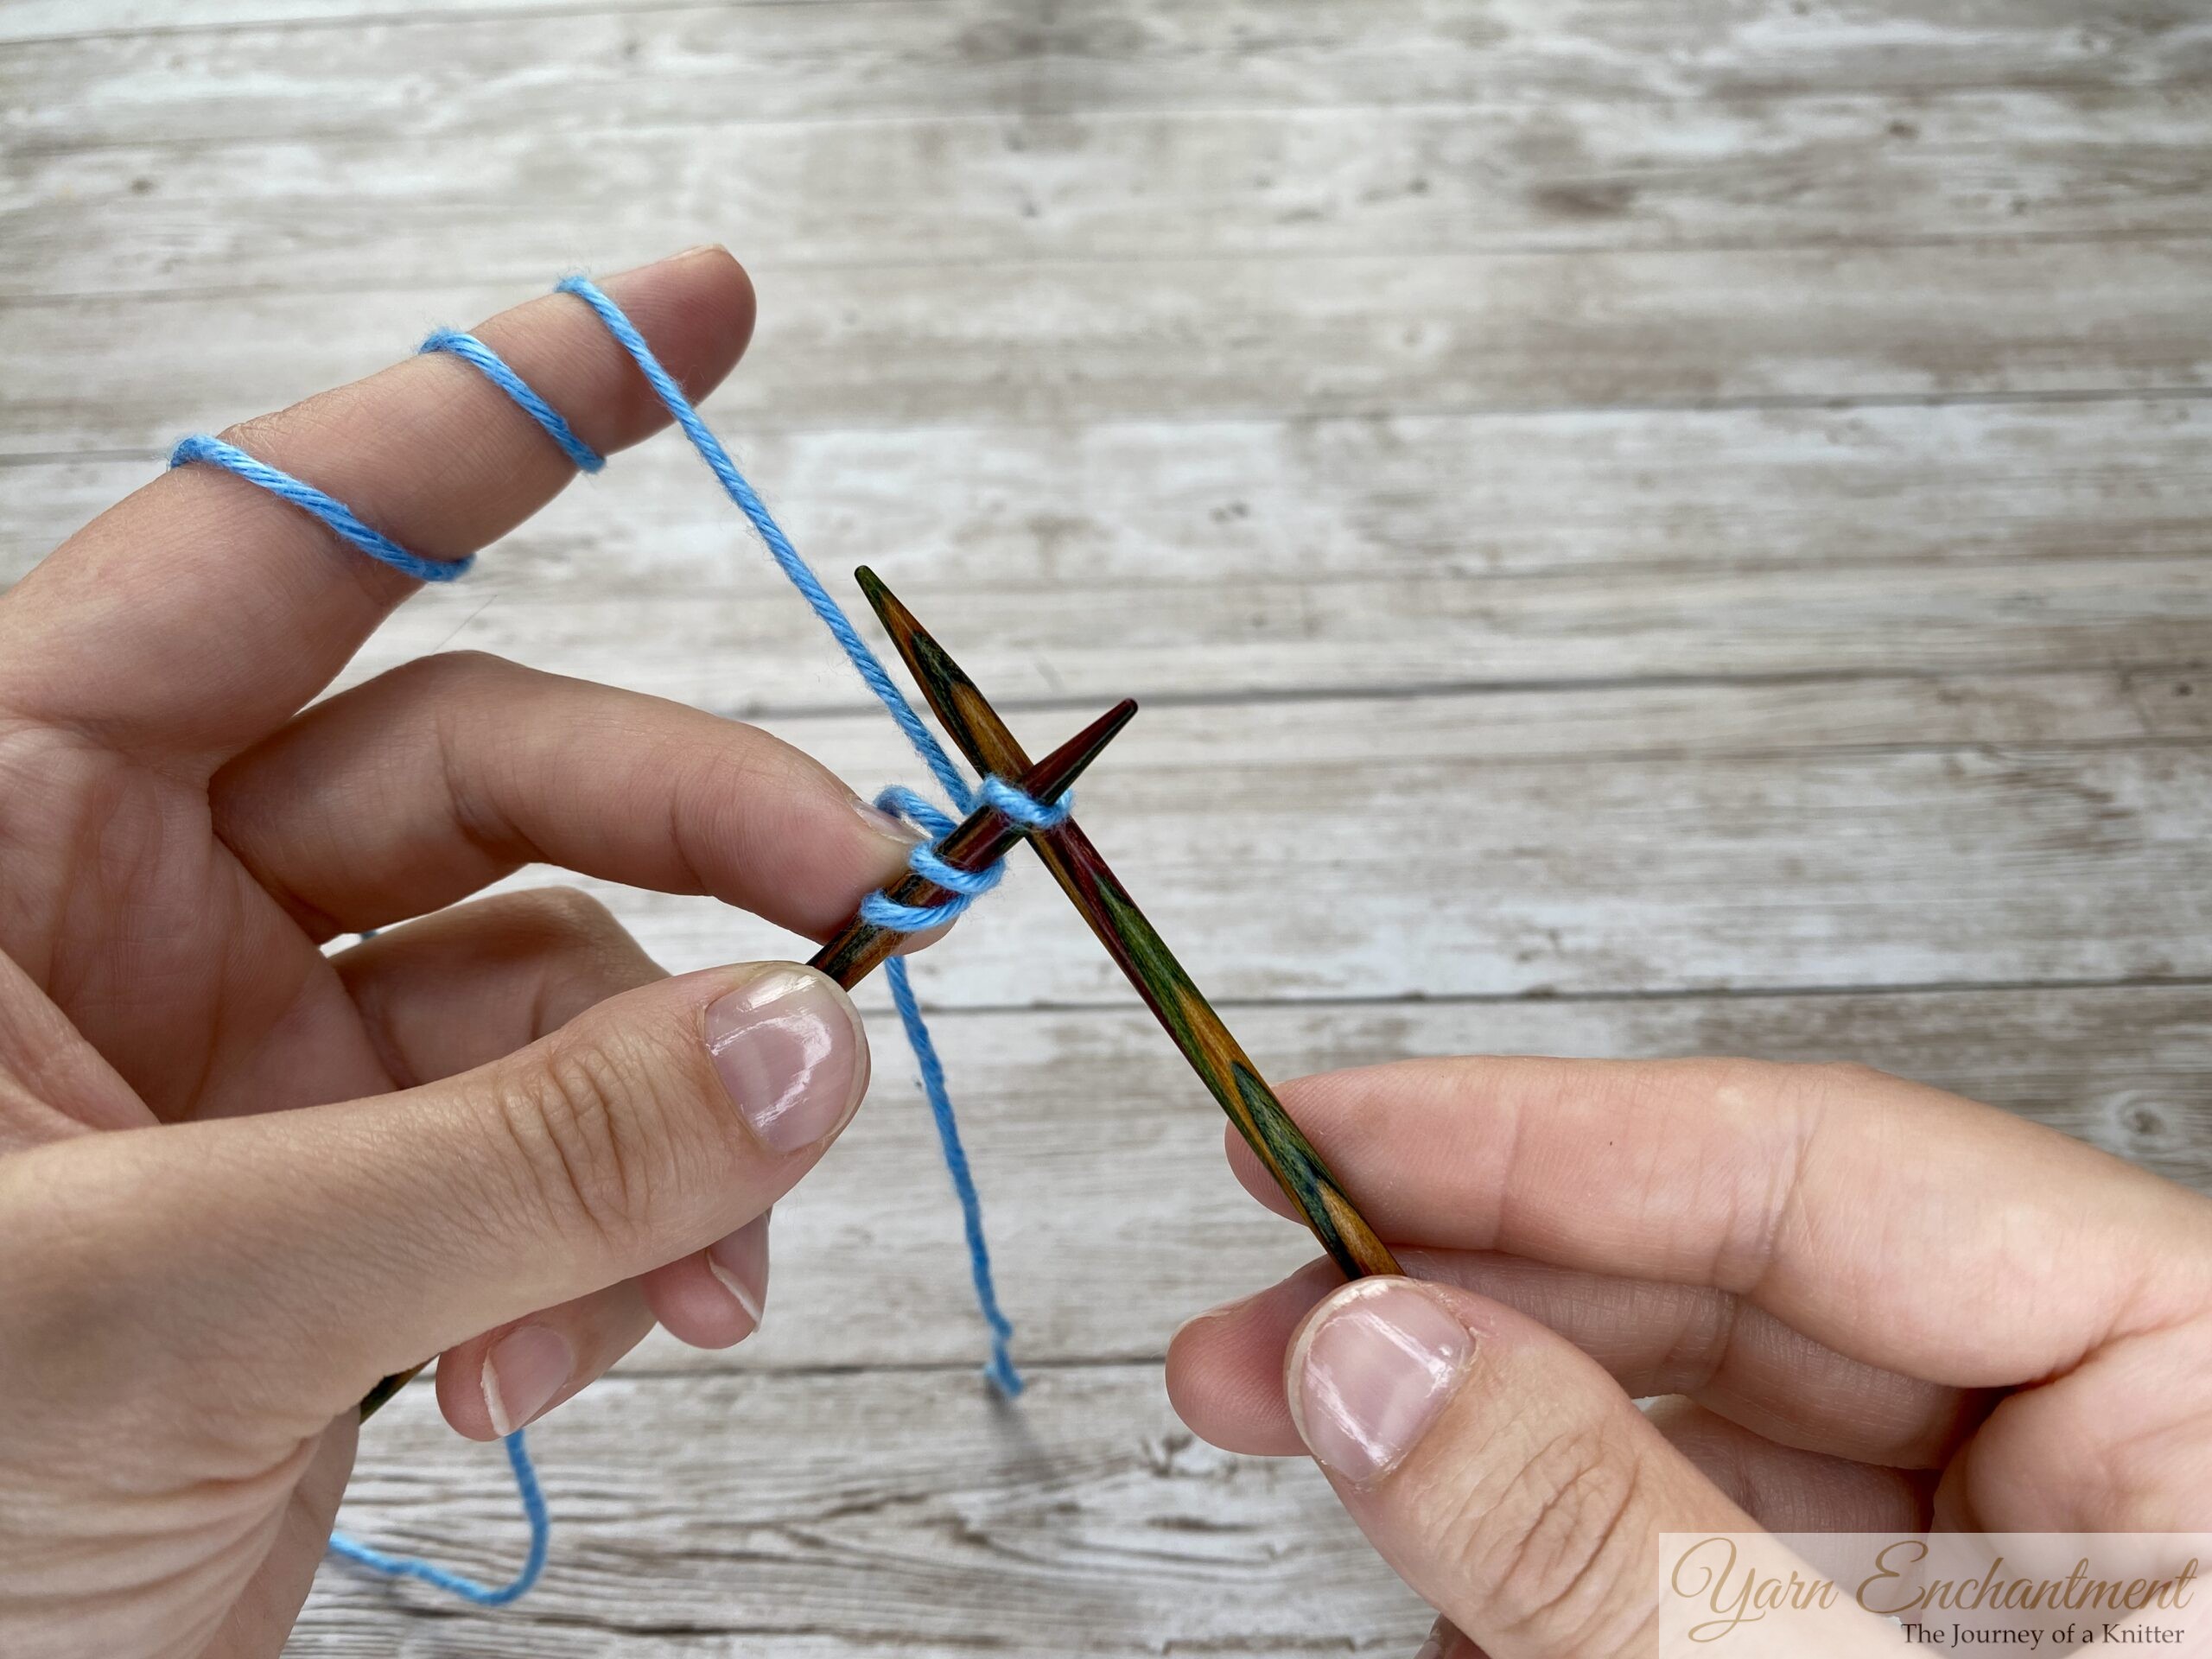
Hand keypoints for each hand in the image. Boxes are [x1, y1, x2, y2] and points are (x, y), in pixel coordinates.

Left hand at [0, 247, 925, 1657]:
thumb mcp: (167, 1302)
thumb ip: (510, 1162)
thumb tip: (811, 1042)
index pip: (268, 549)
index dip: (491, 414)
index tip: (699, 314)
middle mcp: (128, 915)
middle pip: (492, 775)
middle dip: (700, 842)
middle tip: (880, 905)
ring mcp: (254, 1069)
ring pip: (566, 1003)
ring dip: (672, 1128)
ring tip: (697, 1278)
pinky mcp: (352, 1214)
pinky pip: (565, 1165)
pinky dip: (624, 1251)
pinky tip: (592, 1354)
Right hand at [1166, 1057, 2211, 1656]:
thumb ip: (1615, 1549)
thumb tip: (1373, 1356)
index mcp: (2210, 1384)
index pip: (1819, 1167)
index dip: (1538, 1134)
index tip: (1322, 1133)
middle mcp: (2134, 1447)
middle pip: (1743, 1288)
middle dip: (1478, 1298)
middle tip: (1259, 1322)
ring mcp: (2039, 1567)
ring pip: (1716, 1428)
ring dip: (1502, 1445)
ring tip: (1329, 1462)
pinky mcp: (1945, 1657)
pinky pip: (1724, 1562)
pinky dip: (1572, 1575)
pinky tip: (1460, 1608)